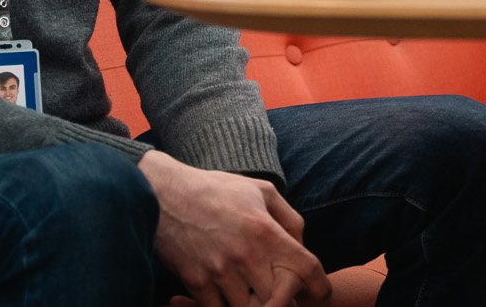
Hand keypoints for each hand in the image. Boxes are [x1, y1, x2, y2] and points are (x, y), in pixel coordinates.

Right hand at [138, 150, 330, 306]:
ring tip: (254, 291)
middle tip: (284, 294)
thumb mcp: (261, 191)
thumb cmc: (217, 190)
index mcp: (266, 231)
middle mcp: (245, 255)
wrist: (164, 194)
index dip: (320, 288)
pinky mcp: (196, 283)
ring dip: (255, 304)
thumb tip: (303, 248)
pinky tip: (227, 294)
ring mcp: (219, 273)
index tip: (321, 294)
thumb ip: (289, 219)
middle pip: (281, 300)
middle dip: (287, 300)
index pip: (307, 269)